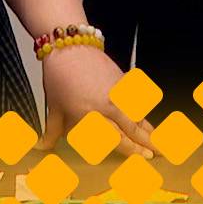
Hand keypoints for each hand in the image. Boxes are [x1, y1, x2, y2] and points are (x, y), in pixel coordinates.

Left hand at [36, 46, 155, 158]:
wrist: (69, 47)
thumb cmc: (59, 78)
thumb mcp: (54, 108)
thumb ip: (52, 132)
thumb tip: (42, 148)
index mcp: (91, 115)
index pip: (117, 138)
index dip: (133, 149)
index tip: (145, 157)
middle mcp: (108, 105)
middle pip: (134, 128)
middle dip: (148, 142)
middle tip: (160, 153)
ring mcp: (118, 92)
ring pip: (139, 114)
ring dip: (149, 128)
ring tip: (160, 141)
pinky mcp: (124, 81)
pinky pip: (137, 100)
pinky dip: (143, 111)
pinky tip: (148, 120)